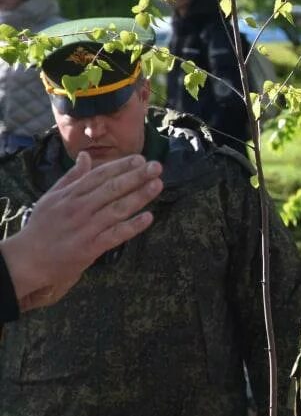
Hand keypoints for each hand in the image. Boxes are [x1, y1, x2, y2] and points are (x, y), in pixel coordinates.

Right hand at [1, 153, 162, 311]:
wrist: (28, 259)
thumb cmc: (42, 226)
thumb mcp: (52, 197)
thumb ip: (71, 177)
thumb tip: (84, 155)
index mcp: (71, 195)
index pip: (99, 176)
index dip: (121, 166)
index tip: (140, 159)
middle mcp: (79, 208)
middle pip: (111, 189)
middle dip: (136, 176)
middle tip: (157, 166)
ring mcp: (86, 228)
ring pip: (117, 209)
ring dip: (139, 196)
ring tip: (157, 185)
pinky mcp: (91, 247)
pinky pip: (116, 235)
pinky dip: (132, 226)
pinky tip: (149, 217)